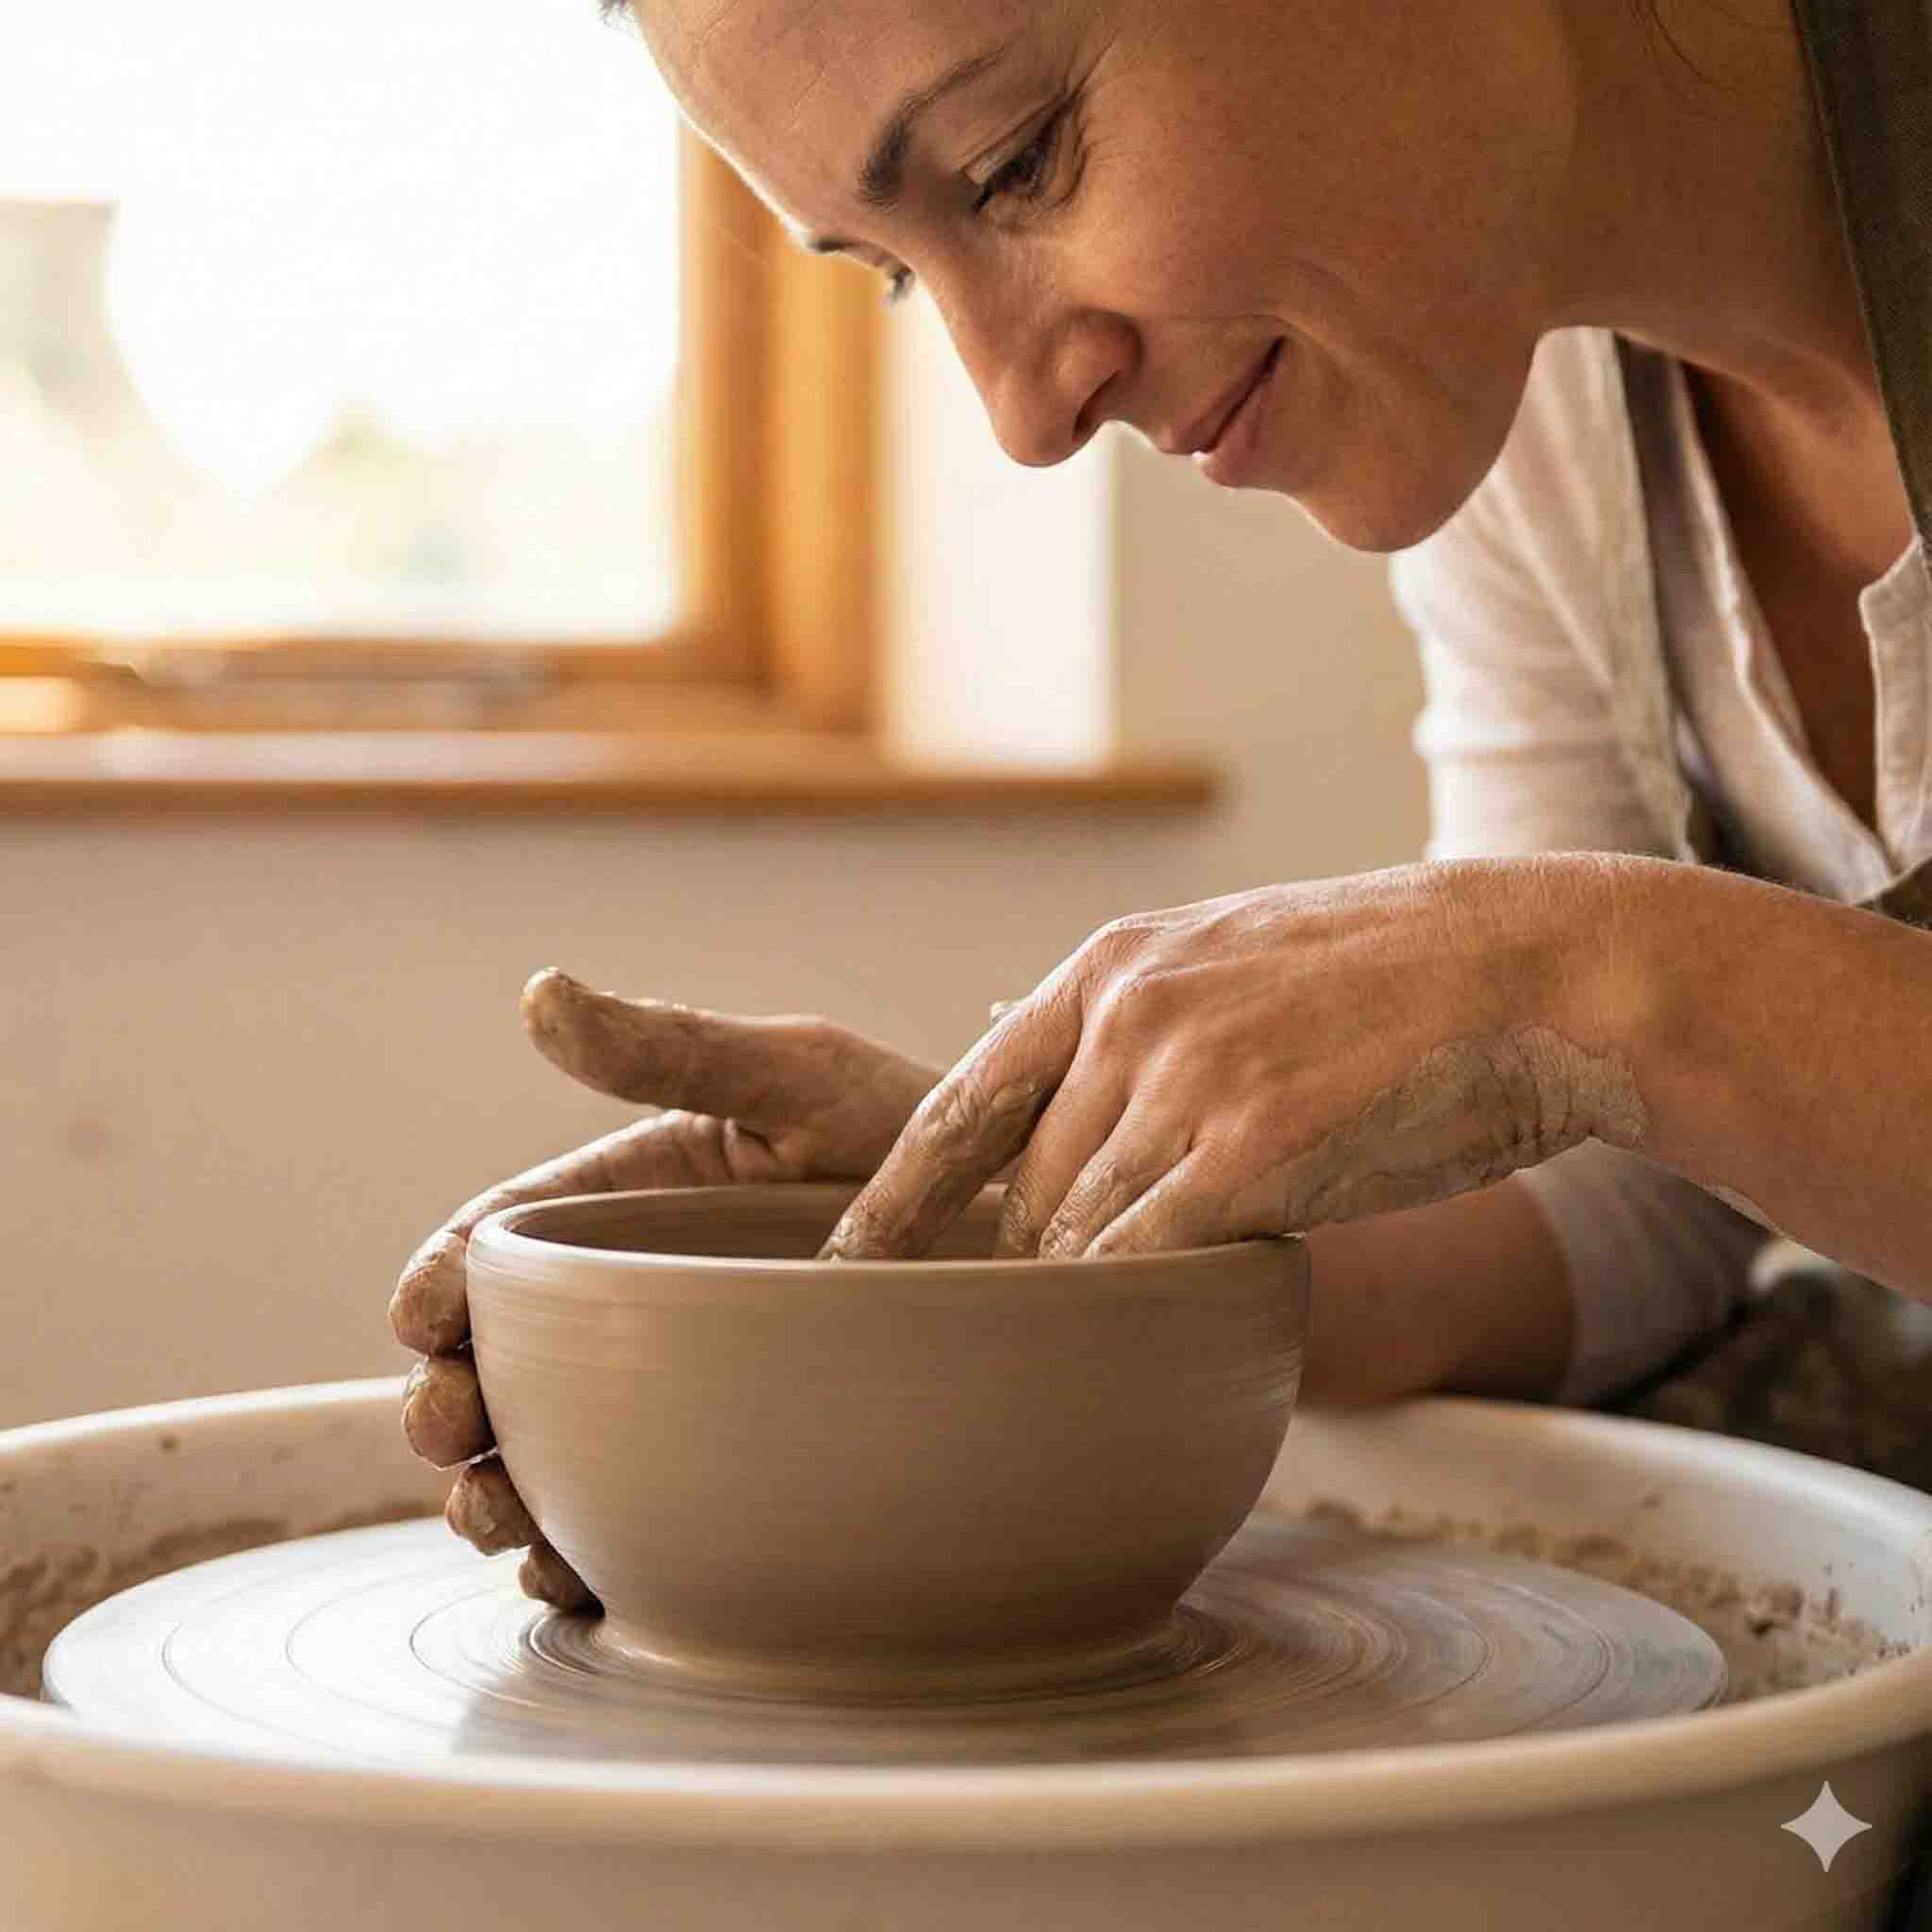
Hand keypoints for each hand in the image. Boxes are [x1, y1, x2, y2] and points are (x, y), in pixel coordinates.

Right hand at [391, 968, 940, 1606]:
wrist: (1039, 1242)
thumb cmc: (924, 1133)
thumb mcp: (797, 1077)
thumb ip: (670, 1050)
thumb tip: (539, 995)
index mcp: (634, 1199)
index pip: (503, 1241)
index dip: (443, 1279)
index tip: (423, 1313)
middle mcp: (639, 1298)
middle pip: (501, 1362)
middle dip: (453, 1401)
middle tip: (453, 1431)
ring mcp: (678, 1386)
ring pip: (547, 1452)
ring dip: (499, 1493)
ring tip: (498, 1513)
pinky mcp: (728, 1465)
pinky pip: (628, 1524)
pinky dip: (579, 1557)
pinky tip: (567, 1571)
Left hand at [820, 859, 1634, 1262]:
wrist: (1530, 971)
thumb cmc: (1390, 985)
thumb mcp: (1229, 962)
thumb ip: (1135, 1027)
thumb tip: (1043, 1096)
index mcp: (1108, 968)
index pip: (960, 1102)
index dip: (895, 1197)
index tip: (848, 1264)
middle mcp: (1125, 1017)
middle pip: (1022, 1193)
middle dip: (1029, 1270)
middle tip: (1035, 1328)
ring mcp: (1184, 1081)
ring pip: (1082, 1239)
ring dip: (1098, 1298)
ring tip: (1129, 1328)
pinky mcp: (1253, 1151)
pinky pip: (1151, 1267)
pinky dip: (1147, 1312)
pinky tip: (1173, 1333)